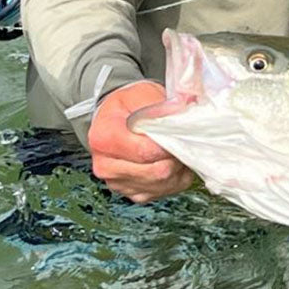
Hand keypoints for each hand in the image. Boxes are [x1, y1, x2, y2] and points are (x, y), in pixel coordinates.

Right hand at [88, 80, 193, 202]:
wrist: (117, 117)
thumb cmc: (129, 105)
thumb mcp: (141, 94)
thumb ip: (160, 106)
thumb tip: (180, 112)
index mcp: (104, 138)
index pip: (145, 151)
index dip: (170, 143)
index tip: (182, 132)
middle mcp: (105, 166)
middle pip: (156, 172)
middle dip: (176, 156)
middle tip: (184, 140)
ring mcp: (118, 183)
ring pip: (163, 184)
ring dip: (178, 168)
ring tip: (177, 148)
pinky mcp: (132, 193)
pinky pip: (164, 191)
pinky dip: (175, 178)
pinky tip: (173, 160)